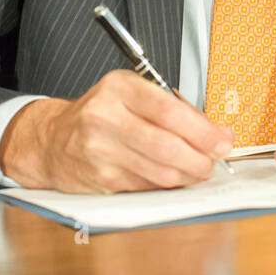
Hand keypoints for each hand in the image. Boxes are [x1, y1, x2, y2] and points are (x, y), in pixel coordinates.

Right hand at [0, 70, 233, 192]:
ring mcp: (101, 150)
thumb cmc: (100, 113)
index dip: (202, 129)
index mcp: (119, 88)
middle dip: (200, 158)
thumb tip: (215, 131)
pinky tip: (172, 177)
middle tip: (214, 161)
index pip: (169, 110)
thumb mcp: (131, 93)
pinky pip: (146, 186)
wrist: (52, 140)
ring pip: (159, 172)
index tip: (223, 140)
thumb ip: (173, 108)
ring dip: (187, 175)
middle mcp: (106, 117)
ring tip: (197, 170)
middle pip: (167, 145)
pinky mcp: (101, 178)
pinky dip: (166, 185)